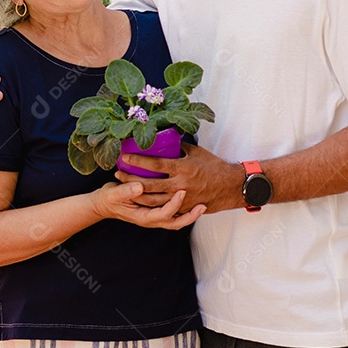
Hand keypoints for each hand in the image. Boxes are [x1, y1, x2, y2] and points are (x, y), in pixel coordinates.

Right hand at [92, 182, 204, 229]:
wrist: (104, 204)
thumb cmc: (109, 199)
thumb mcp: (114, 194)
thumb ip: (125, 191)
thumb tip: (139, 187)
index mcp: (143, 217)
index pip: (163, 215)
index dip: (174, 205)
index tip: (181, 192)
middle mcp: (152, 220)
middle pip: (175, 223)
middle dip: (190, 216)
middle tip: (202, 205)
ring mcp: (155, 217)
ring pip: (177, 220)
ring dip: (190, 214)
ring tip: (203, 205)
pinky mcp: (157, 211)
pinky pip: (174, 214)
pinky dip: (183, 209)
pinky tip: (191, 199)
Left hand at [114, 143, 243, 213]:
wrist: (229, 186)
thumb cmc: (213, 166)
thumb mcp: (196, 152)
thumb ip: (179, 147)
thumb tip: (166, 138)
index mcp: (182, 168)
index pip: (155, 165)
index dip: (138, 161)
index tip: (125, 157)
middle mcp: (180, 185)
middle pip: (149, 185)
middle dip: (131, 179)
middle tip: (118, 173)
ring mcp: (181, 199)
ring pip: (152, 200)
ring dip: (136, 194)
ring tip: (123, 187)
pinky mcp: (182, 208)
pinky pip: (162, 208)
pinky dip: (149, 205)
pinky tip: (138, 201)